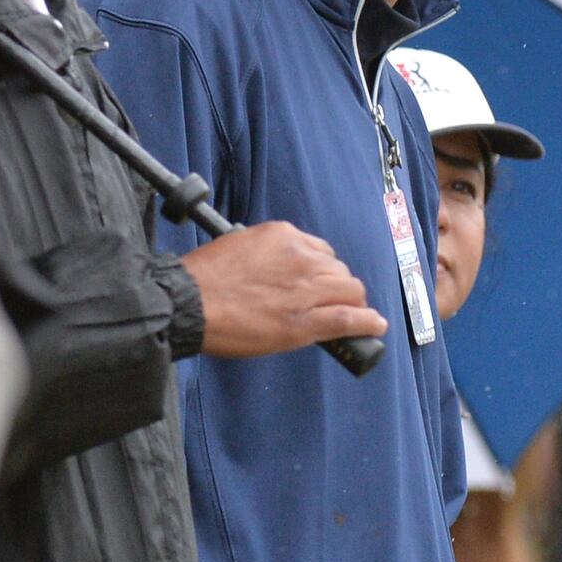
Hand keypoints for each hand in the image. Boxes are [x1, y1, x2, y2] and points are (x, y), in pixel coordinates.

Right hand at [183, 221, 386, 359]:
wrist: (187, 303)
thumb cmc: (203, 279)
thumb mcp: (239, 246)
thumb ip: (267, 254)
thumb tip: (279, 271)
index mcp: (283, 236)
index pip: (320, 250)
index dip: (322, 269)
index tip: (318, 281)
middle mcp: (301, 257)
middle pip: (339, 270)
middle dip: (336, 286)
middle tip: (328, 301)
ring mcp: (305, 290)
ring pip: (350, 291)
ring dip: (352, 302)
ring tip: (352, 314)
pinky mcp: (304, 321)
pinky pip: (349, 318)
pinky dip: (367, 322)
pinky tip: (375, 325)